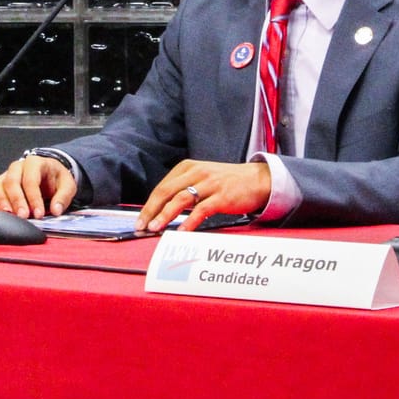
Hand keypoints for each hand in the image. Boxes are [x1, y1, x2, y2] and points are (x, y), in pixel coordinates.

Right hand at [0, 154, 76, 218]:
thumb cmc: (55, 178)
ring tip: (11, 217)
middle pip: (11, 181)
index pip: (31, 179)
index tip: (39, 213)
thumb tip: (56, 210)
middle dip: (17, 201)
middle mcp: (17, 167)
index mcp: (35, 163)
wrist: (48, 175)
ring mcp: (6, 175)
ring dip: (3, 203)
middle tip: (24, 216)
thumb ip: (63, 197)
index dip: (34, 198)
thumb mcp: (67, 185)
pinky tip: (1, 217)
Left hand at [136, 160, 271, 231]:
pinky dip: (189, 221)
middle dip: (151, 210)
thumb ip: (184, 189)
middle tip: (142, 226)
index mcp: (188, 167)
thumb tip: (162, 211)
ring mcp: (210, 184)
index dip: (149, 204)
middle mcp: (197, 172)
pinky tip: (181, 231)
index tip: (141, 220)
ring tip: (155, 228)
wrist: (257, 179)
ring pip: (181, 199)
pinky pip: (201, 210)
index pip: (162, 187)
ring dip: (165, 215)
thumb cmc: (227, 182)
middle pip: (167, 192)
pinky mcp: (222, 196)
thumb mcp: (203, 178)